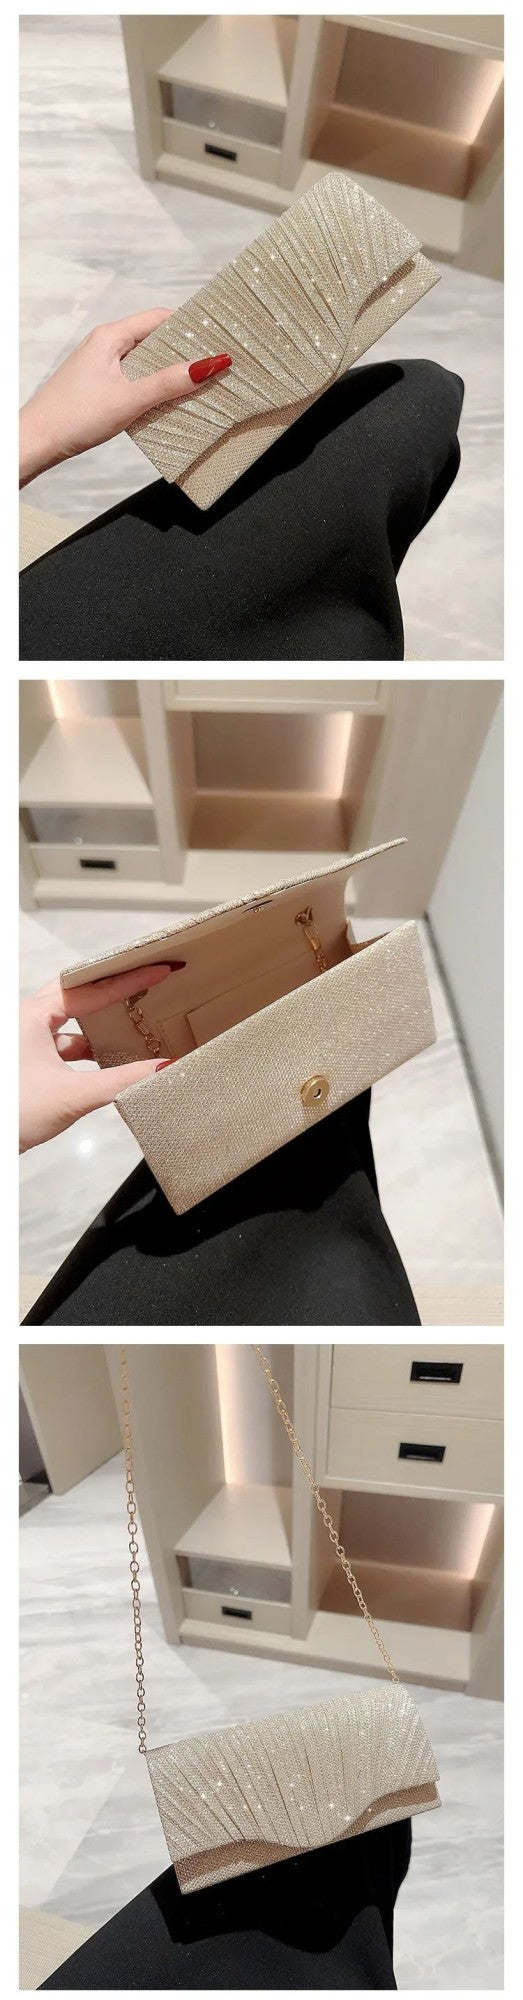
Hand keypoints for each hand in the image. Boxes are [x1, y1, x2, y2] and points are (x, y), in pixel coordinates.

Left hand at [19, 310, 231, 485]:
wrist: (35, 441)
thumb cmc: (74, 417)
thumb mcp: (128, 400)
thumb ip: (168, 384)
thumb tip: (209, 366)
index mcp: (111, 337)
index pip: (159, 318)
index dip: (189, 326)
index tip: (215, 338)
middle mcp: (106, 345)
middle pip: (154, 339)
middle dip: (183, 351)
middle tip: (213, 364)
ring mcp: (102, 365)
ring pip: (145, 361)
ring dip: (169, 372)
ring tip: (197, 384)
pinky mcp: (99, 385)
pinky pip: (134, 378)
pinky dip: (153, 387)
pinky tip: (166, 402)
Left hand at [20, 962, 174, 1152]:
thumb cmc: (13, 1113)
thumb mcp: (73, 1095)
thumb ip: (122, 1080)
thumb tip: (165, 1067)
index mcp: (31, 1015)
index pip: (90, 989)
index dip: (129, 980)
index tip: (158, 970)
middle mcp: (24, 1020)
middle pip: (76, 994)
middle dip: (110, 988)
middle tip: (142, 981)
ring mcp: (23, 1040)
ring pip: (68, 1021)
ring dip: (98, 1022)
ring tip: (131, 1019)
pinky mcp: (25, 1061)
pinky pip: (62, 1043)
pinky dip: (86, 1047)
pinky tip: (106, 1057)